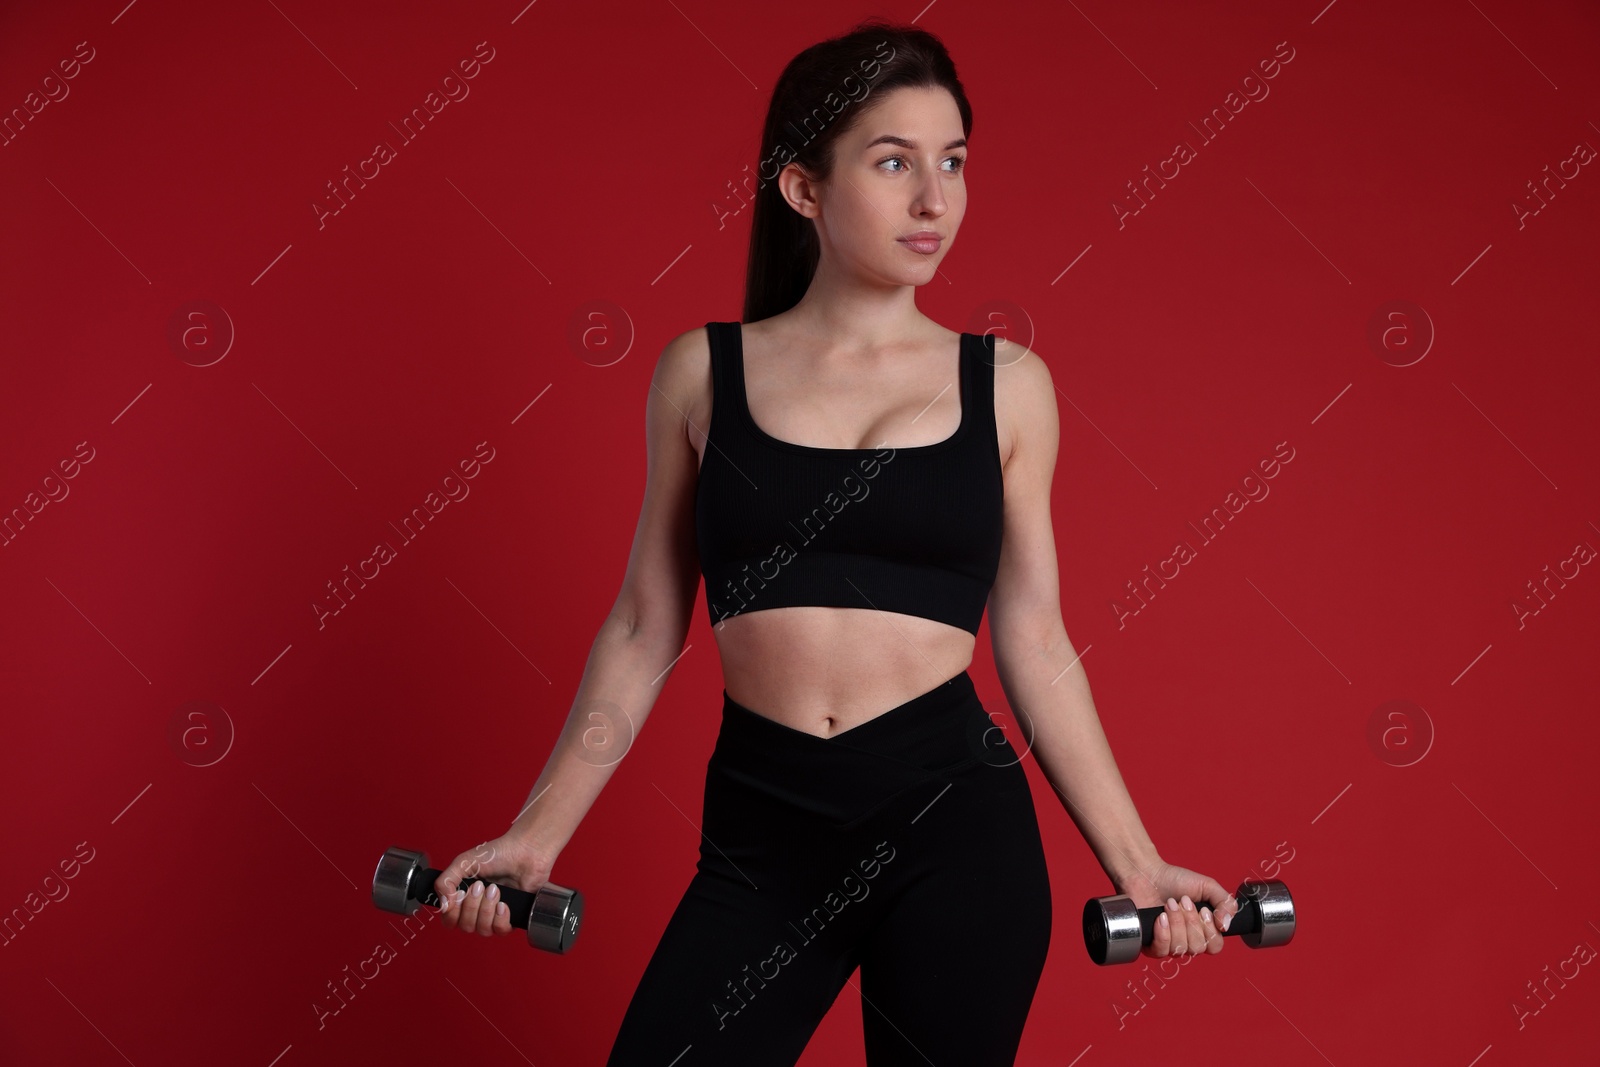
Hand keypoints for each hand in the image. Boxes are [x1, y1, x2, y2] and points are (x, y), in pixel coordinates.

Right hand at [434, 833, 555, 936]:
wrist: (526, 851)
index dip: (452, 912)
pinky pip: (500, 931)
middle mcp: (478, 908)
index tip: (460, 895)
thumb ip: (446, 881)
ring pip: (482, 930)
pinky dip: (500, 918)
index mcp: (464, 896)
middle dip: (473, 906)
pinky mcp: (511, 917)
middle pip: (465, 926)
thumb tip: (443, 905)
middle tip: (482, 886)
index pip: (449, 919)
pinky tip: (504, 904)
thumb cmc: (499, 853)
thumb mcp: (464, 862)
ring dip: (487, 909)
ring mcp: (494, 914)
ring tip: (496, 890)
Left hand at [1116, 858, 1238, 958]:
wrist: (1148, 874)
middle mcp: (1187, 940)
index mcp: (1203, 930)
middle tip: (1183, 902)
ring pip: (1180, 949)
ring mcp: (1169, 943)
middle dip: (1191, 921)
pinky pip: (1162, 950)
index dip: (1210, 931)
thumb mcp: (1207, 886)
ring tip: (1170, 904)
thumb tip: (1227, 925)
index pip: (1215, 946)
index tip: (1203, 910)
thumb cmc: (1175, 880)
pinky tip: (1161, 917)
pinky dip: (1163, 932)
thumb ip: (1226, 903)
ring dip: (1176, 923)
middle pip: (1198, 947)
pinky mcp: (1151, 943)